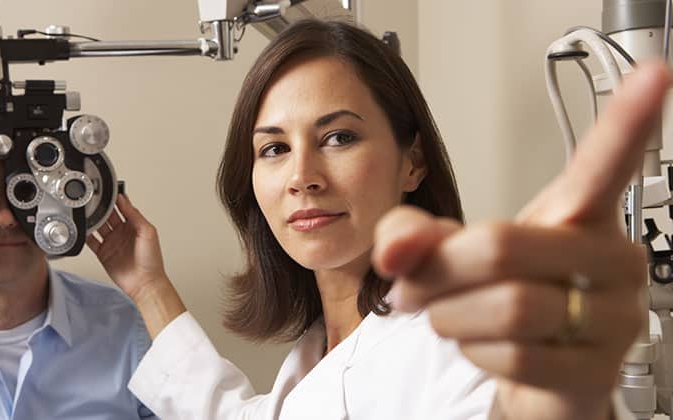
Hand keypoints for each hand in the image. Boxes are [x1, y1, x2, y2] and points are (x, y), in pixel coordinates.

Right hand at [87, 194, 167, 301]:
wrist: (145, 283)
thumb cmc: (152, 260)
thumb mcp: (148, 232)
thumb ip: (135, 215)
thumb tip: (125, 200)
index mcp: (134, 225)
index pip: (122, 207)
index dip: (114, 199)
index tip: (107, 191)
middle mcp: (122, 232)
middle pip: (107, 215)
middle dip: (100, 208)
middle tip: (92, 200)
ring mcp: (112, 242)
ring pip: (98, 226)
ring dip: (92, 220)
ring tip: (85, 212)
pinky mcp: (103, 253)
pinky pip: (91, 241)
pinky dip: (85, 235)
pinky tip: (82, 229)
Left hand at [372, 61, 670, 419]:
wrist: (531, 368)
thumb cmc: (497, 294)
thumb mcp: (447, 253)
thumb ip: (410, 235)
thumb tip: (395, 253)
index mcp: (575, 213)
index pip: (604, 164)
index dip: (627, 122)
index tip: (653, 77)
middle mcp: (608, 258)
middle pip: (502, 247)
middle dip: (438, 272)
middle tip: (414, 286)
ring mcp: (613, 316)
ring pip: (507, 309)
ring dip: (452, 319)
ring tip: (452, 318)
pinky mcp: (598, 370)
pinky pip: (517, 359)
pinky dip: (476, 356)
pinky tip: (484, 348)